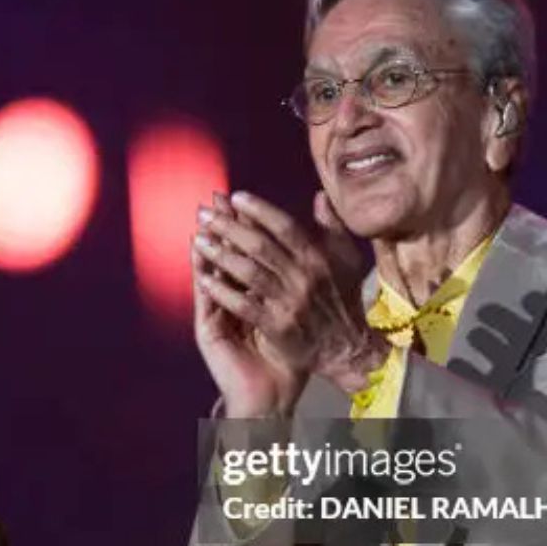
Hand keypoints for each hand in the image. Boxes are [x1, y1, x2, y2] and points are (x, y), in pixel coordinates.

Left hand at [194, 191, 387, 396]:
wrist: (347, 349)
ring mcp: (289, 303)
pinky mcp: (277, 327)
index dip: (259, 209)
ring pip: (248, 273)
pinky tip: (203, 280)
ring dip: (220, 255)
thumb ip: (332, 227)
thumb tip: (320, 196)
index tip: (235, 197)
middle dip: (228, 226)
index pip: (284, 226)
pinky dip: (222, 292)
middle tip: (205, 213)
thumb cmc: (343, 300)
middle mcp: (304, 277)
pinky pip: (243, 305)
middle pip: (260, 246)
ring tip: (198, 240)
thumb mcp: (347, 259)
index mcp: (319, 258)